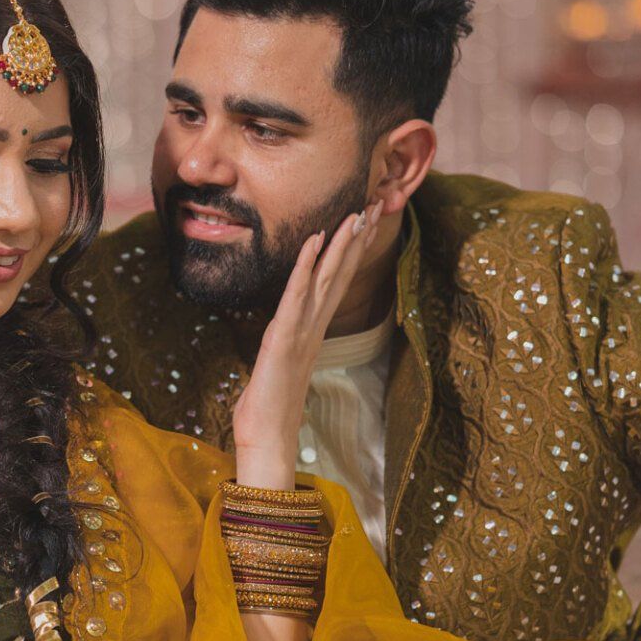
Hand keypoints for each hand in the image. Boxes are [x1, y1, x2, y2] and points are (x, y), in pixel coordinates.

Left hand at [231, 199, 383, 488]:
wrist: (266, 436)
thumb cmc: (269, 406)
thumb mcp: (280, 364)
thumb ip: (288, 345)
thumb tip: (289, 339)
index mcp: (313, 330)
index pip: (337, 282)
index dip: (352, 251)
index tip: (365, 221)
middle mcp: (313, 326)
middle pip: (341, 274)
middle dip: (357, 239)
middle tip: (375, 205)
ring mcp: (302, 331)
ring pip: (327, 279)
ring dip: (341, 244)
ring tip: (356, 213)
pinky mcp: (284, 338)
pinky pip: (297, 296)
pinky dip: (306, 266)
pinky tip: (314, 240)